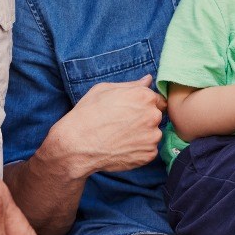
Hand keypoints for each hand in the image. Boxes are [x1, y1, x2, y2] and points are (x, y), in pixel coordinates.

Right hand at [48, 75, 164, 175]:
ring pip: (153, 134)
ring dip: (143, 135)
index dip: (144, 105)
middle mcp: (152, 115)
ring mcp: (152, 137)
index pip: (157, 99)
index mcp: (144, 96)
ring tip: (121, 137)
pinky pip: (148, 150)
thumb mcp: (104, 90)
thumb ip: (131, 85)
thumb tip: (148, 80)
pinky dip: (139, 150)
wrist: (77, 145)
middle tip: (123, 124)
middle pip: (156, 116)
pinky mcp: (149, 155)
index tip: (131, 111)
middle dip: (144, 119)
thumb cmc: (88, 114)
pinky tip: (122, 147)